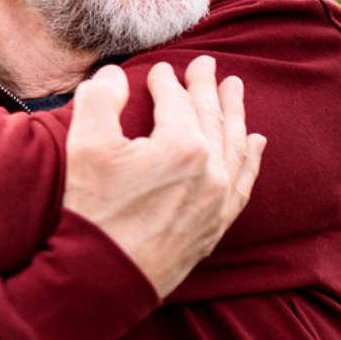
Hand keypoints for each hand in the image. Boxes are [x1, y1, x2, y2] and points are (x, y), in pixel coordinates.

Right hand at [62, 56, 265, 298]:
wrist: (105, 275)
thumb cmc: (94, 210)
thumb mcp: (86, 145)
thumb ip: (100, 99)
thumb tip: (114, 75)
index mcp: (182, 145)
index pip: (177, 101)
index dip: (167, 82)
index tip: (160, 70)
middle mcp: (211, 169)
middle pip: (211, 116)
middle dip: (207, 88)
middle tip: (207, 64)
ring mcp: (219, 198)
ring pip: (234, 145)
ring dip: (235, 114)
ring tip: (235, 90)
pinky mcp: (217, 223)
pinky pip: (244, 182)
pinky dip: (250, 158)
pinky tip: (255, 143)